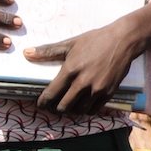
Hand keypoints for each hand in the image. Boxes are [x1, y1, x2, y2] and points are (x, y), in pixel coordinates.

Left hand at [26, 19, 143, 115]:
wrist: (123, 41)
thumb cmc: (95, 40)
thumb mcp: (70, 43)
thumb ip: (48, 51)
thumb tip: (27, 53)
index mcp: (70, 70)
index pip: (51, 94)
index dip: (43, 102)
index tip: (41, 104)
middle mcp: (82, 82)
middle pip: (63, 106)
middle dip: (56, 108)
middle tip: (54, 106)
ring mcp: (96, 89)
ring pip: (78, 110)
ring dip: (71, 110)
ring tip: (69, 105)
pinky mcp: (108, 93)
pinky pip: (93, 110)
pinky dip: (86, 110)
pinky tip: (83, 104)